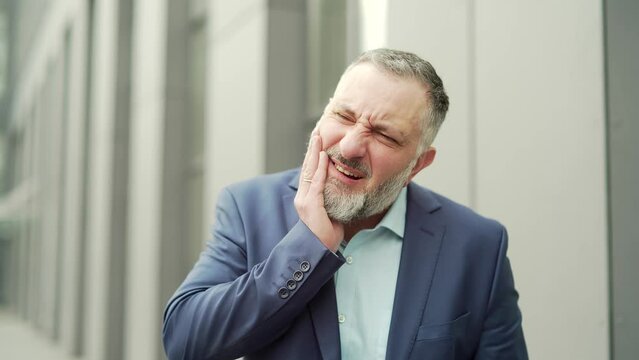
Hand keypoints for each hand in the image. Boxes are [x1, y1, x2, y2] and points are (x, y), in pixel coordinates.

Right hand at [294, 133, 343, 251]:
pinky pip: (316, 182)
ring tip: (318, 137)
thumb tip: (344, 189)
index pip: (310, 172)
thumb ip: (334, 199)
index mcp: (307, 198)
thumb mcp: (332, 212)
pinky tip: (323, 156)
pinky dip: (319, 168)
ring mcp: (305, 201)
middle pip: (307, 167)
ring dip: (314, 153)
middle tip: (317, 132)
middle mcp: (303, 197)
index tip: (319, 142)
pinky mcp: (310, 205)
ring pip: (309, 171)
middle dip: (312, 149)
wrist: (318, 251)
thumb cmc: (327, 235)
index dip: (314, 156)